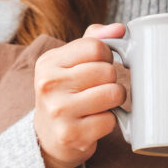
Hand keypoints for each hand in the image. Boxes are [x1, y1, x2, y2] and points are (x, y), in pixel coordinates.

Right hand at [34, 23, 128, 167]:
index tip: (96, 69)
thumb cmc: (65, 95)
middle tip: (95, 91)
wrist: (47, 138)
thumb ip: (94, 40)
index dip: (105, 57)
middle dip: (109, 81)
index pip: (96, 47)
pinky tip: (92, 124)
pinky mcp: (71, 135)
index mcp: (47, 63)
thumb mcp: (70, 64)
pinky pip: (110, 120)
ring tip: (97, 106)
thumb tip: (120, 30)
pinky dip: (108, 123)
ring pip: (113, 94)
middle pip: (107, 71)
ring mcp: (58, 111)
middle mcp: (49, 85)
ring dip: (113, 102)